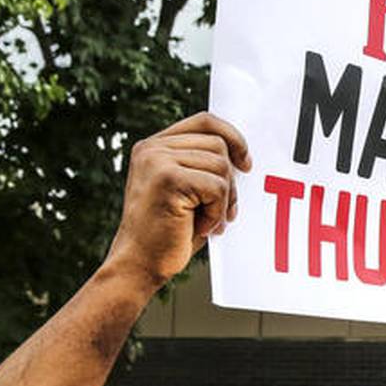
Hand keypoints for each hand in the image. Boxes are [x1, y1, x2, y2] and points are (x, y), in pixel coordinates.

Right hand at [104, 112, 250, 288]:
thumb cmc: (168, 233)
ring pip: (221, 166)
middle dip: (230, 181)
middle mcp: (152, 148)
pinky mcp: (168, 178)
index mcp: (154, 146)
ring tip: (208, 221)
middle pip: (218, 144)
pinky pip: (217, 186)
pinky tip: (201, 227)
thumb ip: (203, 167)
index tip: (246, 163)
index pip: (205, 122)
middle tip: (224, 211)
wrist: (139, 264)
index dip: (232, 137)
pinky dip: (217, 212)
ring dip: (224, 200)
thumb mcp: (187, 192)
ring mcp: (157, 160)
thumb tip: (242, 155)